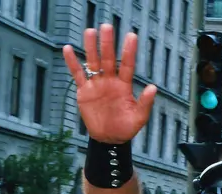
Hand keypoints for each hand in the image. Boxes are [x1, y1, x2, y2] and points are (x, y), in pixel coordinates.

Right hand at [62, 25, 156, 143]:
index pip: (127, 65)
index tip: (131, 36)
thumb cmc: (126, 128)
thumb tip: (153, 87)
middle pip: (108, 59)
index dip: (129, 51)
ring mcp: (97, 85)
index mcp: (124, 86)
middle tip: (107, 27)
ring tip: (90, 32)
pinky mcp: (84, 91)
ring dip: (91, 48)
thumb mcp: (139, 118)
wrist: (110, 139)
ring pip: (93, 62)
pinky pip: (78, 75)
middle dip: (107, 43)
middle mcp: (110, 81)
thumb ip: (145, 103)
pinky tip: (68, 49)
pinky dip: (72, 63)